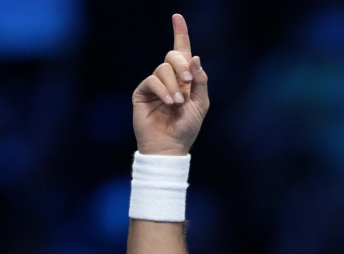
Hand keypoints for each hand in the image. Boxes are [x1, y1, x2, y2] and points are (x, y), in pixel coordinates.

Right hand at [132, 13, 208, 155]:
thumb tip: (195, 57)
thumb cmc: (187, 128)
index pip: (182, 52)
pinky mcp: (142, 92)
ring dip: (174, 85)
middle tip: (189, 82)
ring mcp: (155, 85)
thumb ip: (200, 81)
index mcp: (185, 79)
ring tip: (178, 104)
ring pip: (163, 69)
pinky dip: (163, 90)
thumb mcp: (201, 103)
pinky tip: (169, 103)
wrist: (170, 146)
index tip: (177, 17)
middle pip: (173, 55)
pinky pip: (152, 80)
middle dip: (182, 65)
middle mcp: (169, 79)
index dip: (180, 33)